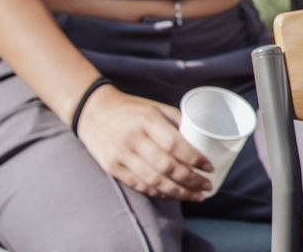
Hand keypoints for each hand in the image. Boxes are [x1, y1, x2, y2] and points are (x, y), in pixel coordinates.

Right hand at [74, 85, 214, 200]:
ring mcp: (121, 155)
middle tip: (207, 186)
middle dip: (190, 180)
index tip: (209, 167)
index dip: (194, 158)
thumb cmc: (131, 108)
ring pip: (153, 180)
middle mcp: (133, 139)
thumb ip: (176, 122)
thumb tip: (201, 139)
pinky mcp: (112, 168)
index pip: (174, 144)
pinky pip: (139, 185)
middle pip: (166, 166)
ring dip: (177, 192)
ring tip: (196, 196)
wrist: (92, 112)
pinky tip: (173, 196)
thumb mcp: (155, 107)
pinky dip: (158, 193)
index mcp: (147, 120)